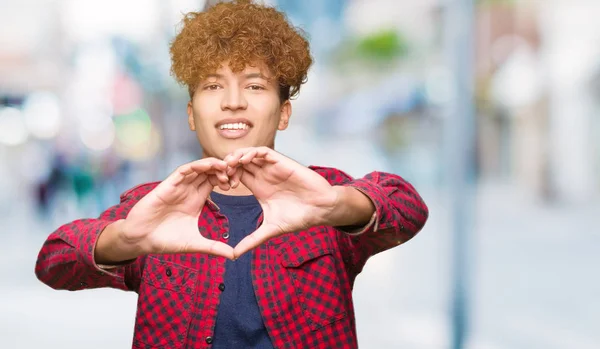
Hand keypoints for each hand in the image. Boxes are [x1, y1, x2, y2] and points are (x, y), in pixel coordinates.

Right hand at [121, 158, 234, 258]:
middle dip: (223, 170)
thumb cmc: (166, 241)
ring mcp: (179, 186)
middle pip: (209, 172)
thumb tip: (234, 256)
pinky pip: (183, 170)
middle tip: (235, 173)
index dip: (227, 179)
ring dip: (212, 165)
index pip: (215, 182)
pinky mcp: (168, 185)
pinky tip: (207, 165)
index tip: (238, 184)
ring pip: (198, 168)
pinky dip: (195, 165)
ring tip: (225, 167)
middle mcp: (189, 190)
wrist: (142, 240)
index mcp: (197, 200)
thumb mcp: (196, 244)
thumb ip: (215, 248)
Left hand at [224, 147, 338, 257]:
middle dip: (227, 165)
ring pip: (248, 153)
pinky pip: (262, 151)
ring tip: (229, 165)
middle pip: (239, 162)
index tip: (221, 187)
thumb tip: (234, 255)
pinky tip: (244, 161)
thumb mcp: (270, 229)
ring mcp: (271, 168)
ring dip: (236, 156)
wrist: (320, 209)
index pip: (236, 175)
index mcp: (258, 188)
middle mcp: (263, 176)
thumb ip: (251, 240)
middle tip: (221, 174)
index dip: (225, 177)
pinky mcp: (281, 162)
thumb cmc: (299, 218)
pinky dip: (251, 152)